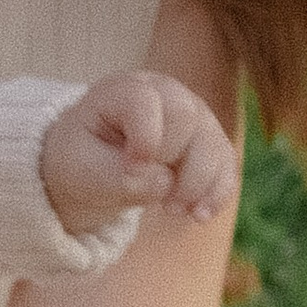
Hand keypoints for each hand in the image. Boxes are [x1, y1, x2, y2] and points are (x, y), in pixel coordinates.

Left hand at [41, 70, 239, 231]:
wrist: (91, 164)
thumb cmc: (81, 158)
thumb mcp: (80, 169)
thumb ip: (115, 176)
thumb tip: (165, 182)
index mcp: (123, 90)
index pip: (144, 101)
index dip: (145, 138)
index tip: (132, 168)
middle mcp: (165, 93)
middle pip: (188, 119)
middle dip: (177, 165)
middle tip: (160, 203)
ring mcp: (192, 115)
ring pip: (214, 142)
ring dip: (200, 185)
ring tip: (172, 211)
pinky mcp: (207, 141)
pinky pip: (226, 162)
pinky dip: (217, 192)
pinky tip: (199, 216)